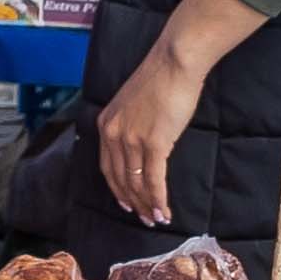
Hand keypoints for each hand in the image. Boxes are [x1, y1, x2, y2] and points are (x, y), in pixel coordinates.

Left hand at [102, 0, 271, 225]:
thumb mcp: (133, 103)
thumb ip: (132, 126)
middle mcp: (113, 134)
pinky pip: (153, 179)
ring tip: (157, 218)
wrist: (175, 61)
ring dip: (148, 205)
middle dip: (133, 202)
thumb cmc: (161, 78)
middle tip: (145, 218)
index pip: (107, 167)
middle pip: (120, 179)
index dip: (117, 189)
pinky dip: (158, 198)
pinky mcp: (154, 142)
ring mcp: (132, 139)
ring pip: (137, 183)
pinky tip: (165, 210)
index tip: (127, 203)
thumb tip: (143, 146)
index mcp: (105, 124)